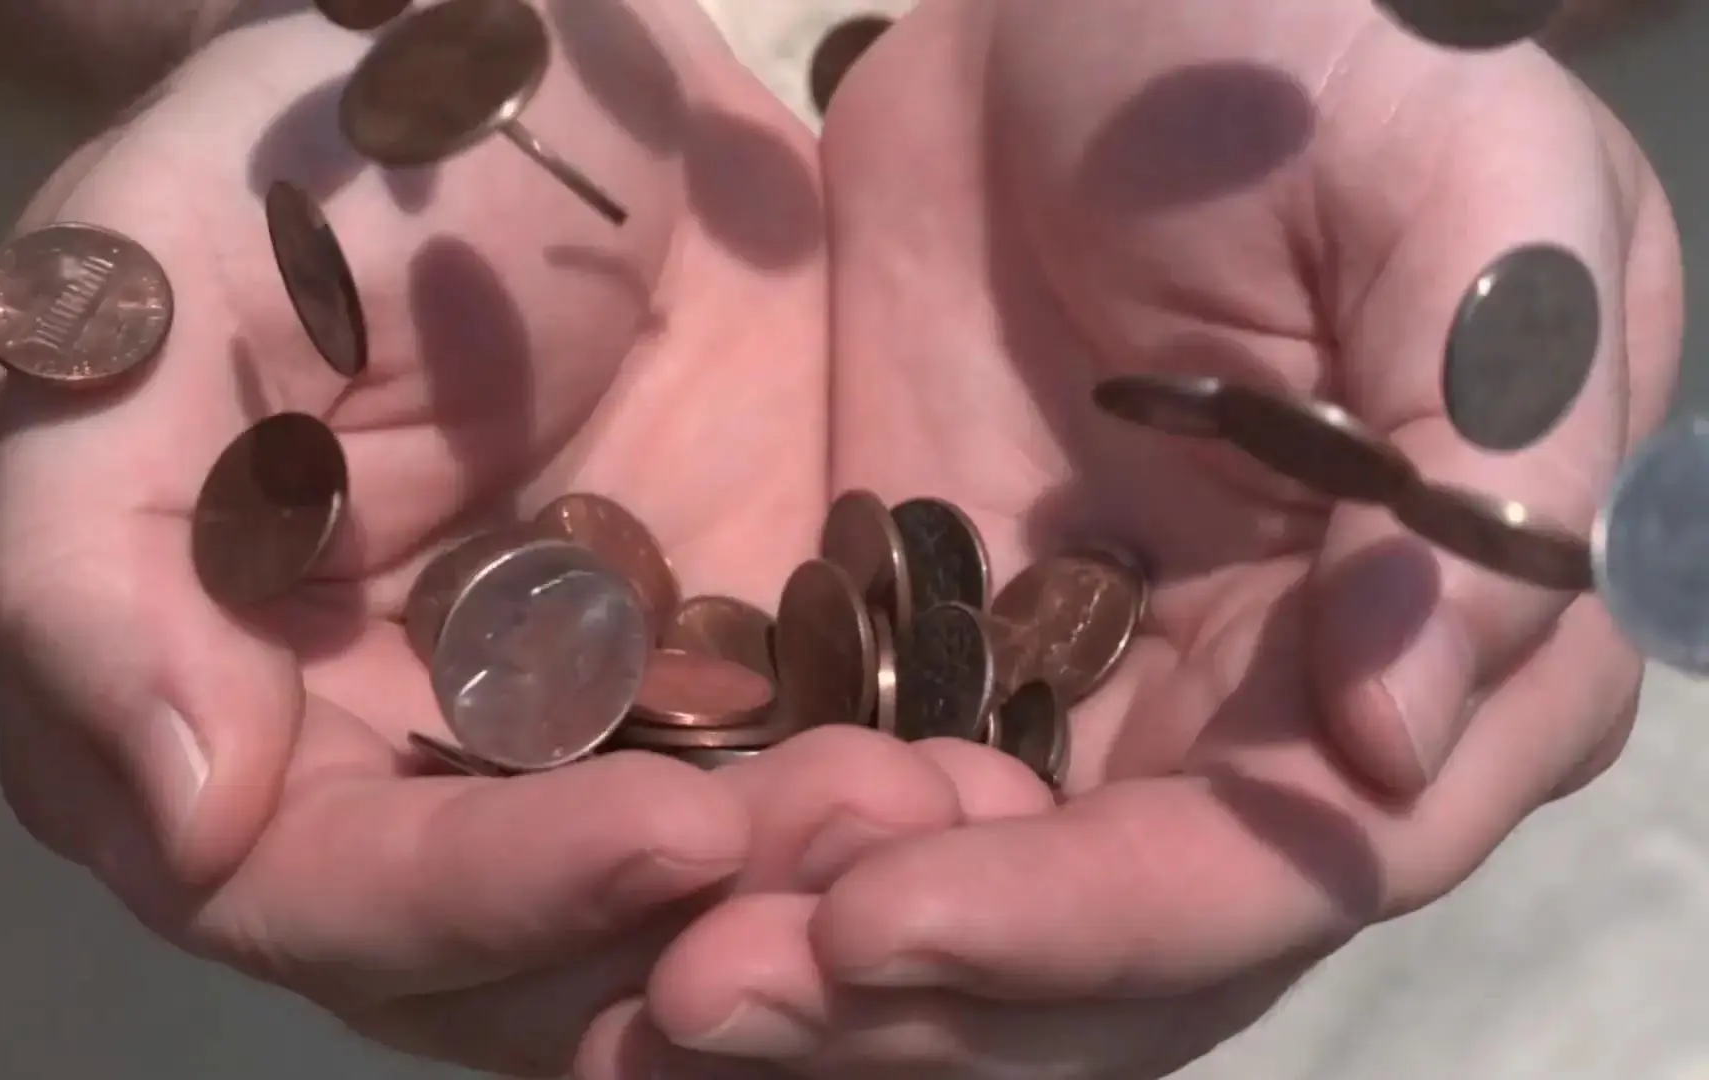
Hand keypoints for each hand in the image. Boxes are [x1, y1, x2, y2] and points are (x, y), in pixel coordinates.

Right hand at [0, 2, 950, 1073]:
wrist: (532, 67)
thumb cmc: (308, 155)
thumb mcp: (161, 301)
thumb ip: (97, 552)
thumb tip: (179, 818)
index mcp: (223, 703)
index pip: (325, 890)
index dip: (486, 894)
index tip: (671, 831)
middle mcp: (388, 770)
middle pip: (513, 959)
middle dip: (684, 925)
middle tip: (862, 841)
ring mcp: (567, 743)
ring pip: (664, 917)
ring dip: (801, 902)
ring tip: (938, 816)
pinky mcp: (722, 692)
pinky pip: (787, 808)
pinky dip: (870, 828)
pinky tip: (976, 788)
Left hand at [569, 1, 1684, 1076]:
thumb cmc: (1309, 44)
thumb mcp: (1461, 194)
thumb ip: (1480, 451)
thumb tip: (1400, 731)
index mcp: (1438, 631)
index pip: (1286, 856)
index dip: (1094, 922)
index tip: (884, 920)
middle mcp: (1277, 710)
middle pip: (1119, 945)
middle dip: (928, 997)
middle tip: (705, 998)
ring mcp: (1102, 691)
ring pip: (989, 911)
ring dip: (833, 978)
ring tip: (664, 995)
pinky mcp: (948, 642)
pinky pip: (872, 804)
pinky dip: (775, 871)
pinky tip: (653, 903)